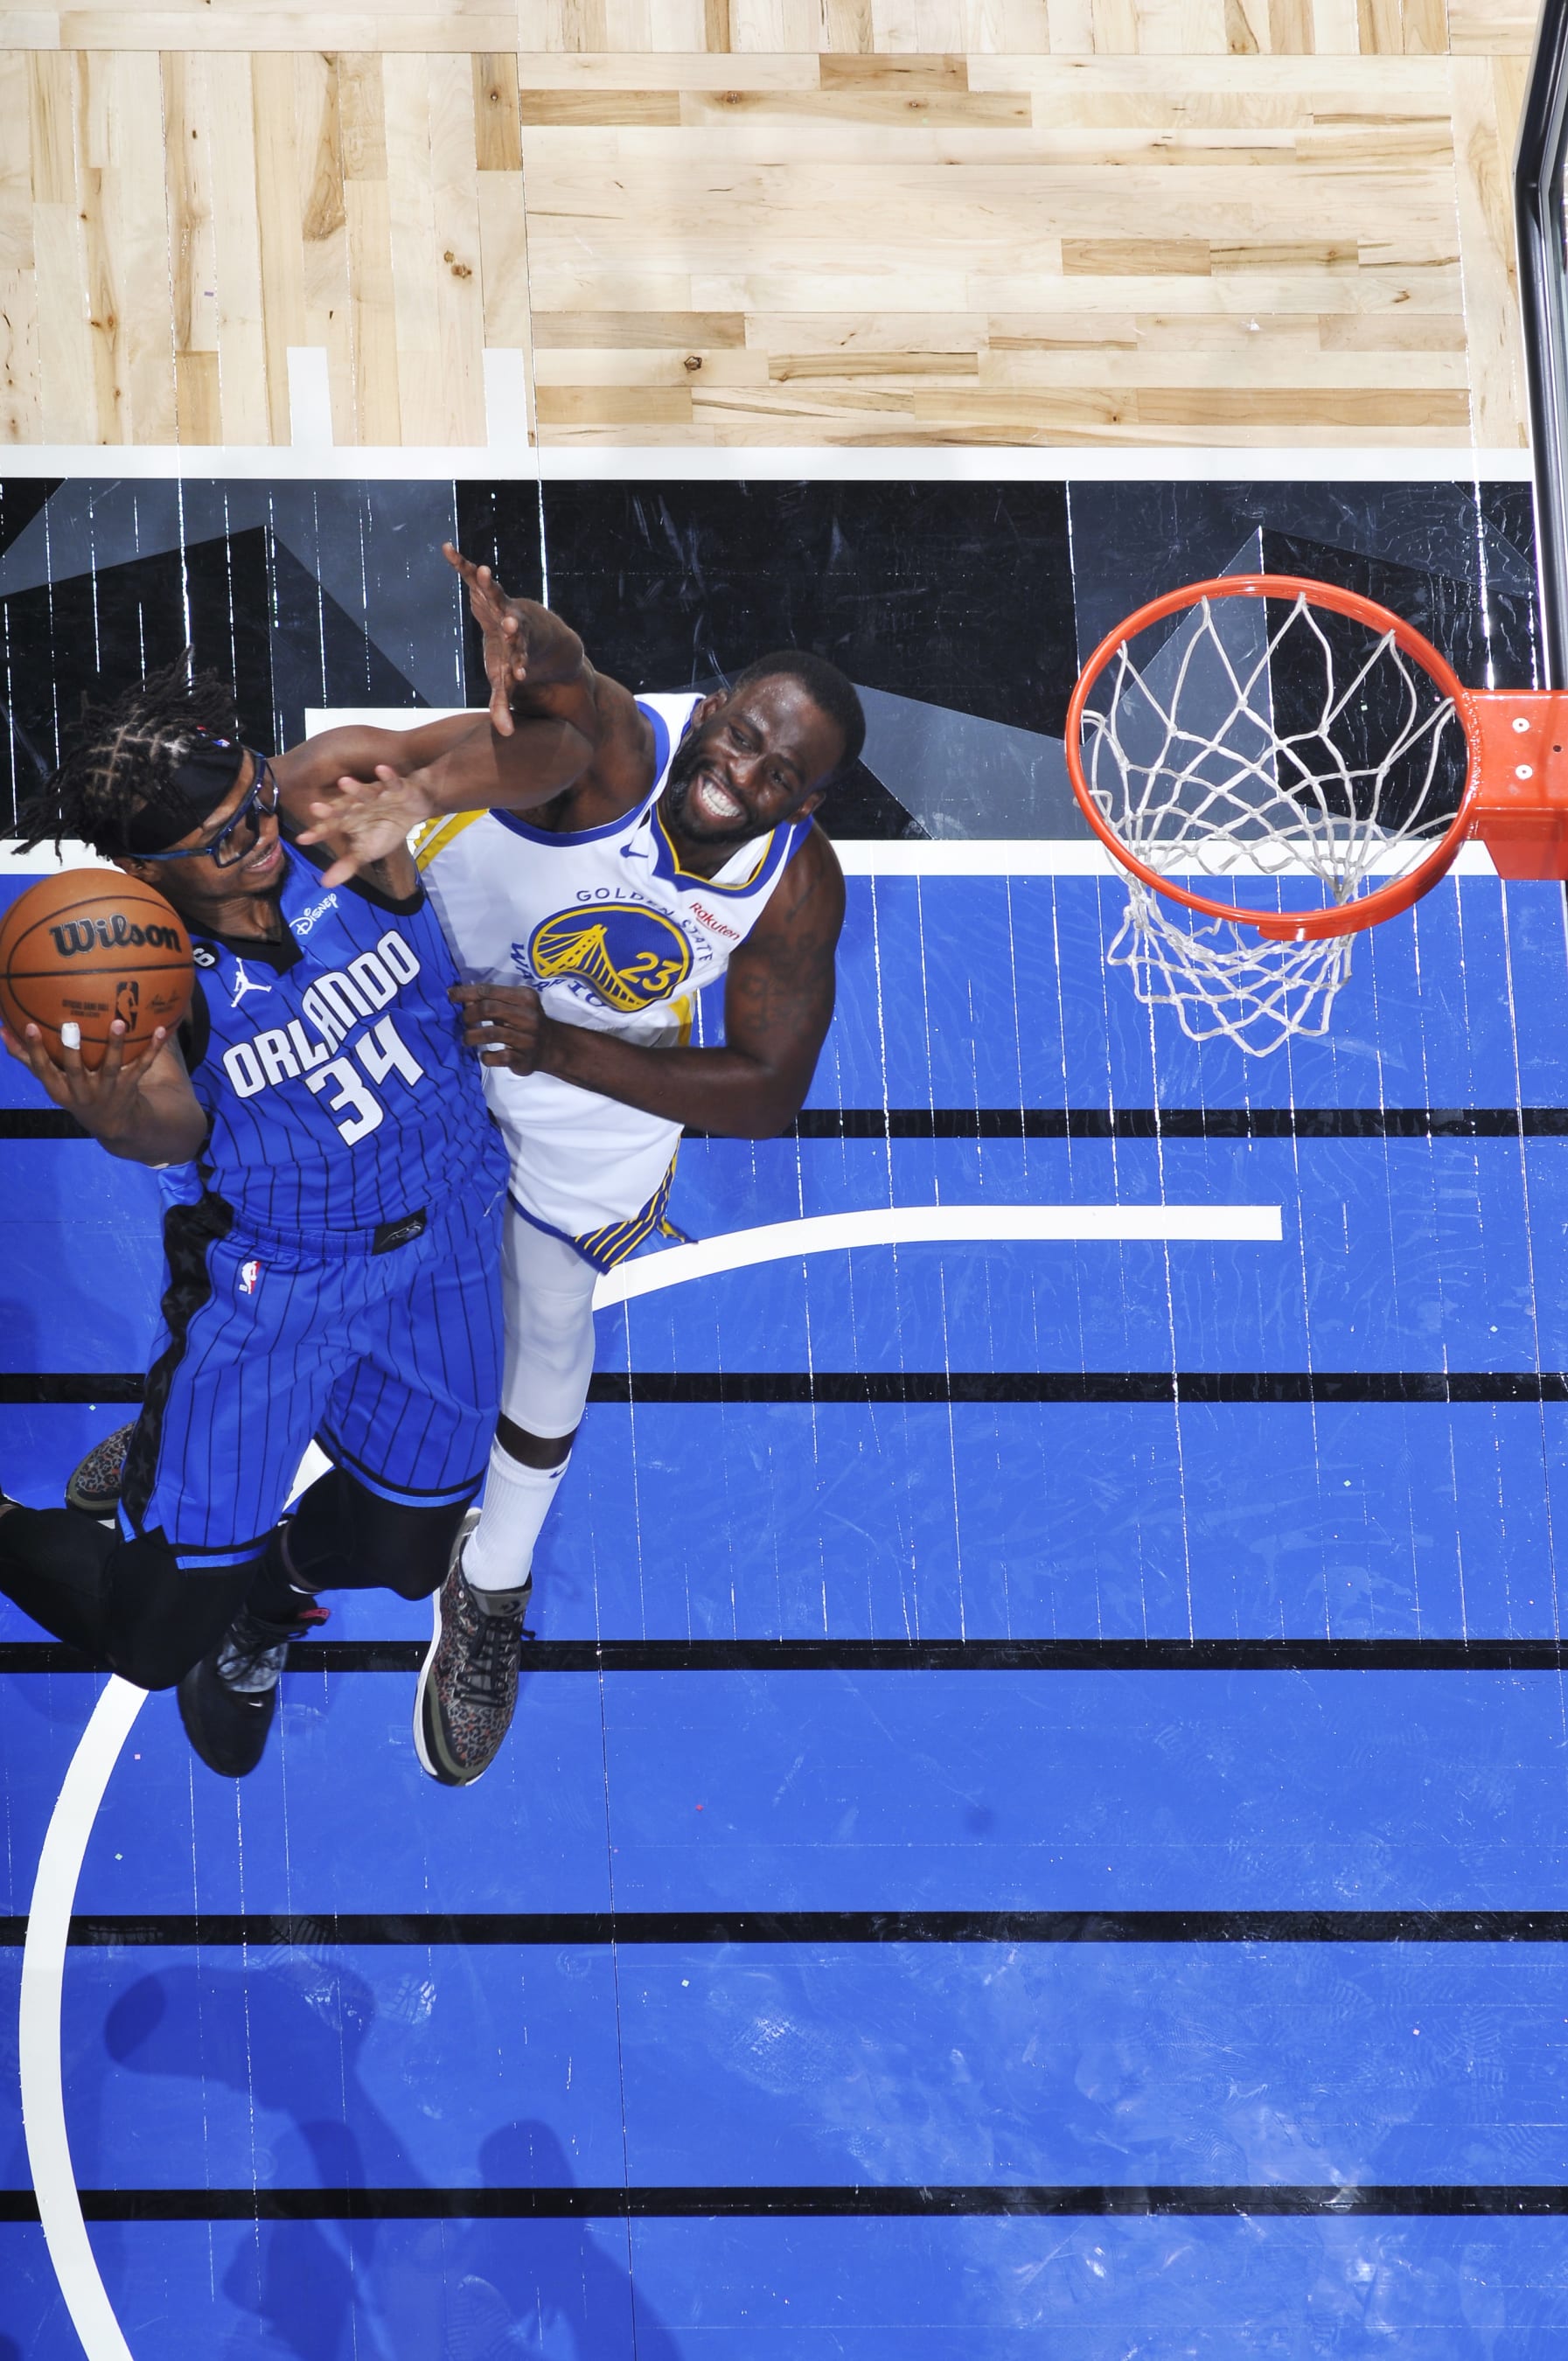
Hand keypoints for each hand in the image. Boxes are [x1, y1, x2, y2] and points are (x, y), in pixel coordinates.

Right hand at [1, 1016, 168, 1137]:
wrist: (113, 1125)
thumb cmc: (75, 1092)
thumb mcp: (50, 1081)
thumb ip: (26, 1057)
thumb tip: (1, 1029)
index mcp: (59, 1089)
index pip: (42, 1069)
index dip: (34, 1050)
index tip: (28, 1026)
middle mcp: (82, 1091)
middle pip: (74, 1071)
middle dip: (71, 1051)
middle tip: (69, 1026)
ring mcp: (107, 1090)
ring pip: (110, 1067)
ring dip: (115, 1045)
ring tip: (118, 1022)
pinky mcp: (129, 1087)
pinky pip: (142, 1066)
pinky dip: (152, 1049)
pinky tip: (161, 1029)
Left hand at [297, 764, 436, 886]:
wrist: (412, 808)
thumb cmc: (385, 828)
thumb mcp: (366, 851)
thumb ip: (347, 865)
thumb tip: (325, 884)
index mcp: (349, 820)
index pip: (330, 827)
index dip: (317, 832)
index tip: (302, 839)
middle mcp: (358, 805)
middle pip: (343, 807)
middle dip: (331, 808)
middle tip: (315, 809)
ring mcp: (376, 795)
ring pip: (364, 792)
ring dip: (355, 788)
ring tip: (344, 783)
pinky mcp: (395, 788)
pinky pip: (391, 782)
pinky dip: (387, 776)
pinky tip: (381, 770)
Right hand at [443, 542, 532, 737]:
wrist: (532, 633)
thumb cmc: (516, 660)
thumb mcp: (509, 682)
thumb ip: (504, 706)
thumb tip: (506, 736)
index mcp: (520, 651)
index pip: (519, 660)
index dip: (518, 667)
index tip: (520, 675)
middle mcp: (515, 627)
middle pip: (515, 626)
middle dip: (514, 626)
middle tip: (512, 625)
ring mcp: (503, 605)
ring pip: (498, 595)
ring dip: (489, 585)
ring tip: (482, 572)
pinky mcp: (489, 591)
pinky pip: (471, 575)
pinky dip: (460, 563)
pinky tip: (446, 548)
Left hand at [451, 982, 550, 1073]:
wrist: (552, 1046)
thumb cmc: (525, 1021)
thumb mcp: (514, 1004)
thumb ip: (492, 1000)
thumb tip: (462, 998)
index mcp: (524, 997)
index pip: (489, 991)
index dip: (466, 993)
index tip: (449, 995)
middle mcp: (528, 1016)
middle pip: (489, 1009)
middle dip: (469, 1014)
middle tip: (464, 1021)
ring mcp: (527, 1038)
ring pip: (491, 1033)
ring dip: (472, 1036)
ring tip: (466, 1039)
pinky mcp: (524, 1059)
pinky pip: (499, 1057)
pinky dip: (486, 1056)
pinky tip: (484, 1054)